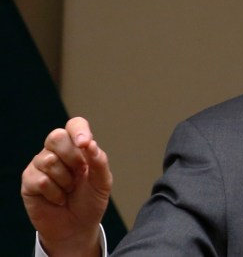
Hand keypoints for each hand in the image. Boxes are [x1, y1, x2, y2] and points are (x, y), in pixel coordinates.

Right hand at [21, 117, 111, 256]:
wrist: (77, 227)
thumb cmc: (90, 201)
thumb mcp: (103, 182)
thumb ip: (99, 162)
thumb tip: (91, 144)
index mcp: (78, 148)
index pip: (74, 125)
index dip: (78, 130)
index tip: (85, 143)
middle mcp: (58, 153)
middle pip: (56, 136)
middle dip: (72, 157)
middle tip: (80, 174)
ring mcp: (41, 166)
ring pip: (48, 160)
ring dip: (65, 180)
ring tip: (69, 190)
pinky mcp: (29, 181)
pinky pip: (40, 180)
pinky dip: (55, 193)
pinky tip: (59, 199)